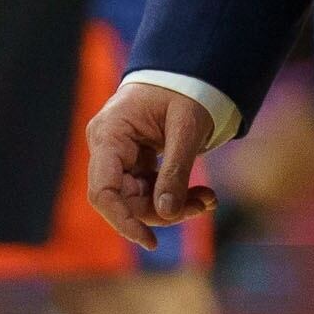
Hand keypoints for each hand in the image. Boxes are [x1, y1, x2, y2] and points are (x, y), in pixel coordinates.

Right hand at [86, 79, 219, 249]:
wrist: (187, 71)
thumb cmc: (185, 90)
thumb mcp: (187, 128)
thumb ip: (176, 170)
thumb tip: (165, 214)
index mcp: (109, 135)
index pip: (104, 191)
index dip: (123, 221)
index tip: (150, 242)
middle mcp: (107, 148)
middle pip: (124, 200)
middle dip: (163, 211)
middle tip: (204, 206)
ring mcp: (119, 156)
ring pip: (139, 199)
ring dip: (174, 205)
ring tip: (209, 199)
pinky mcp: (134, 162)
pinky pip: (149, 189)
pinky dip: (174, 195)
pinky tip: (202, 195)